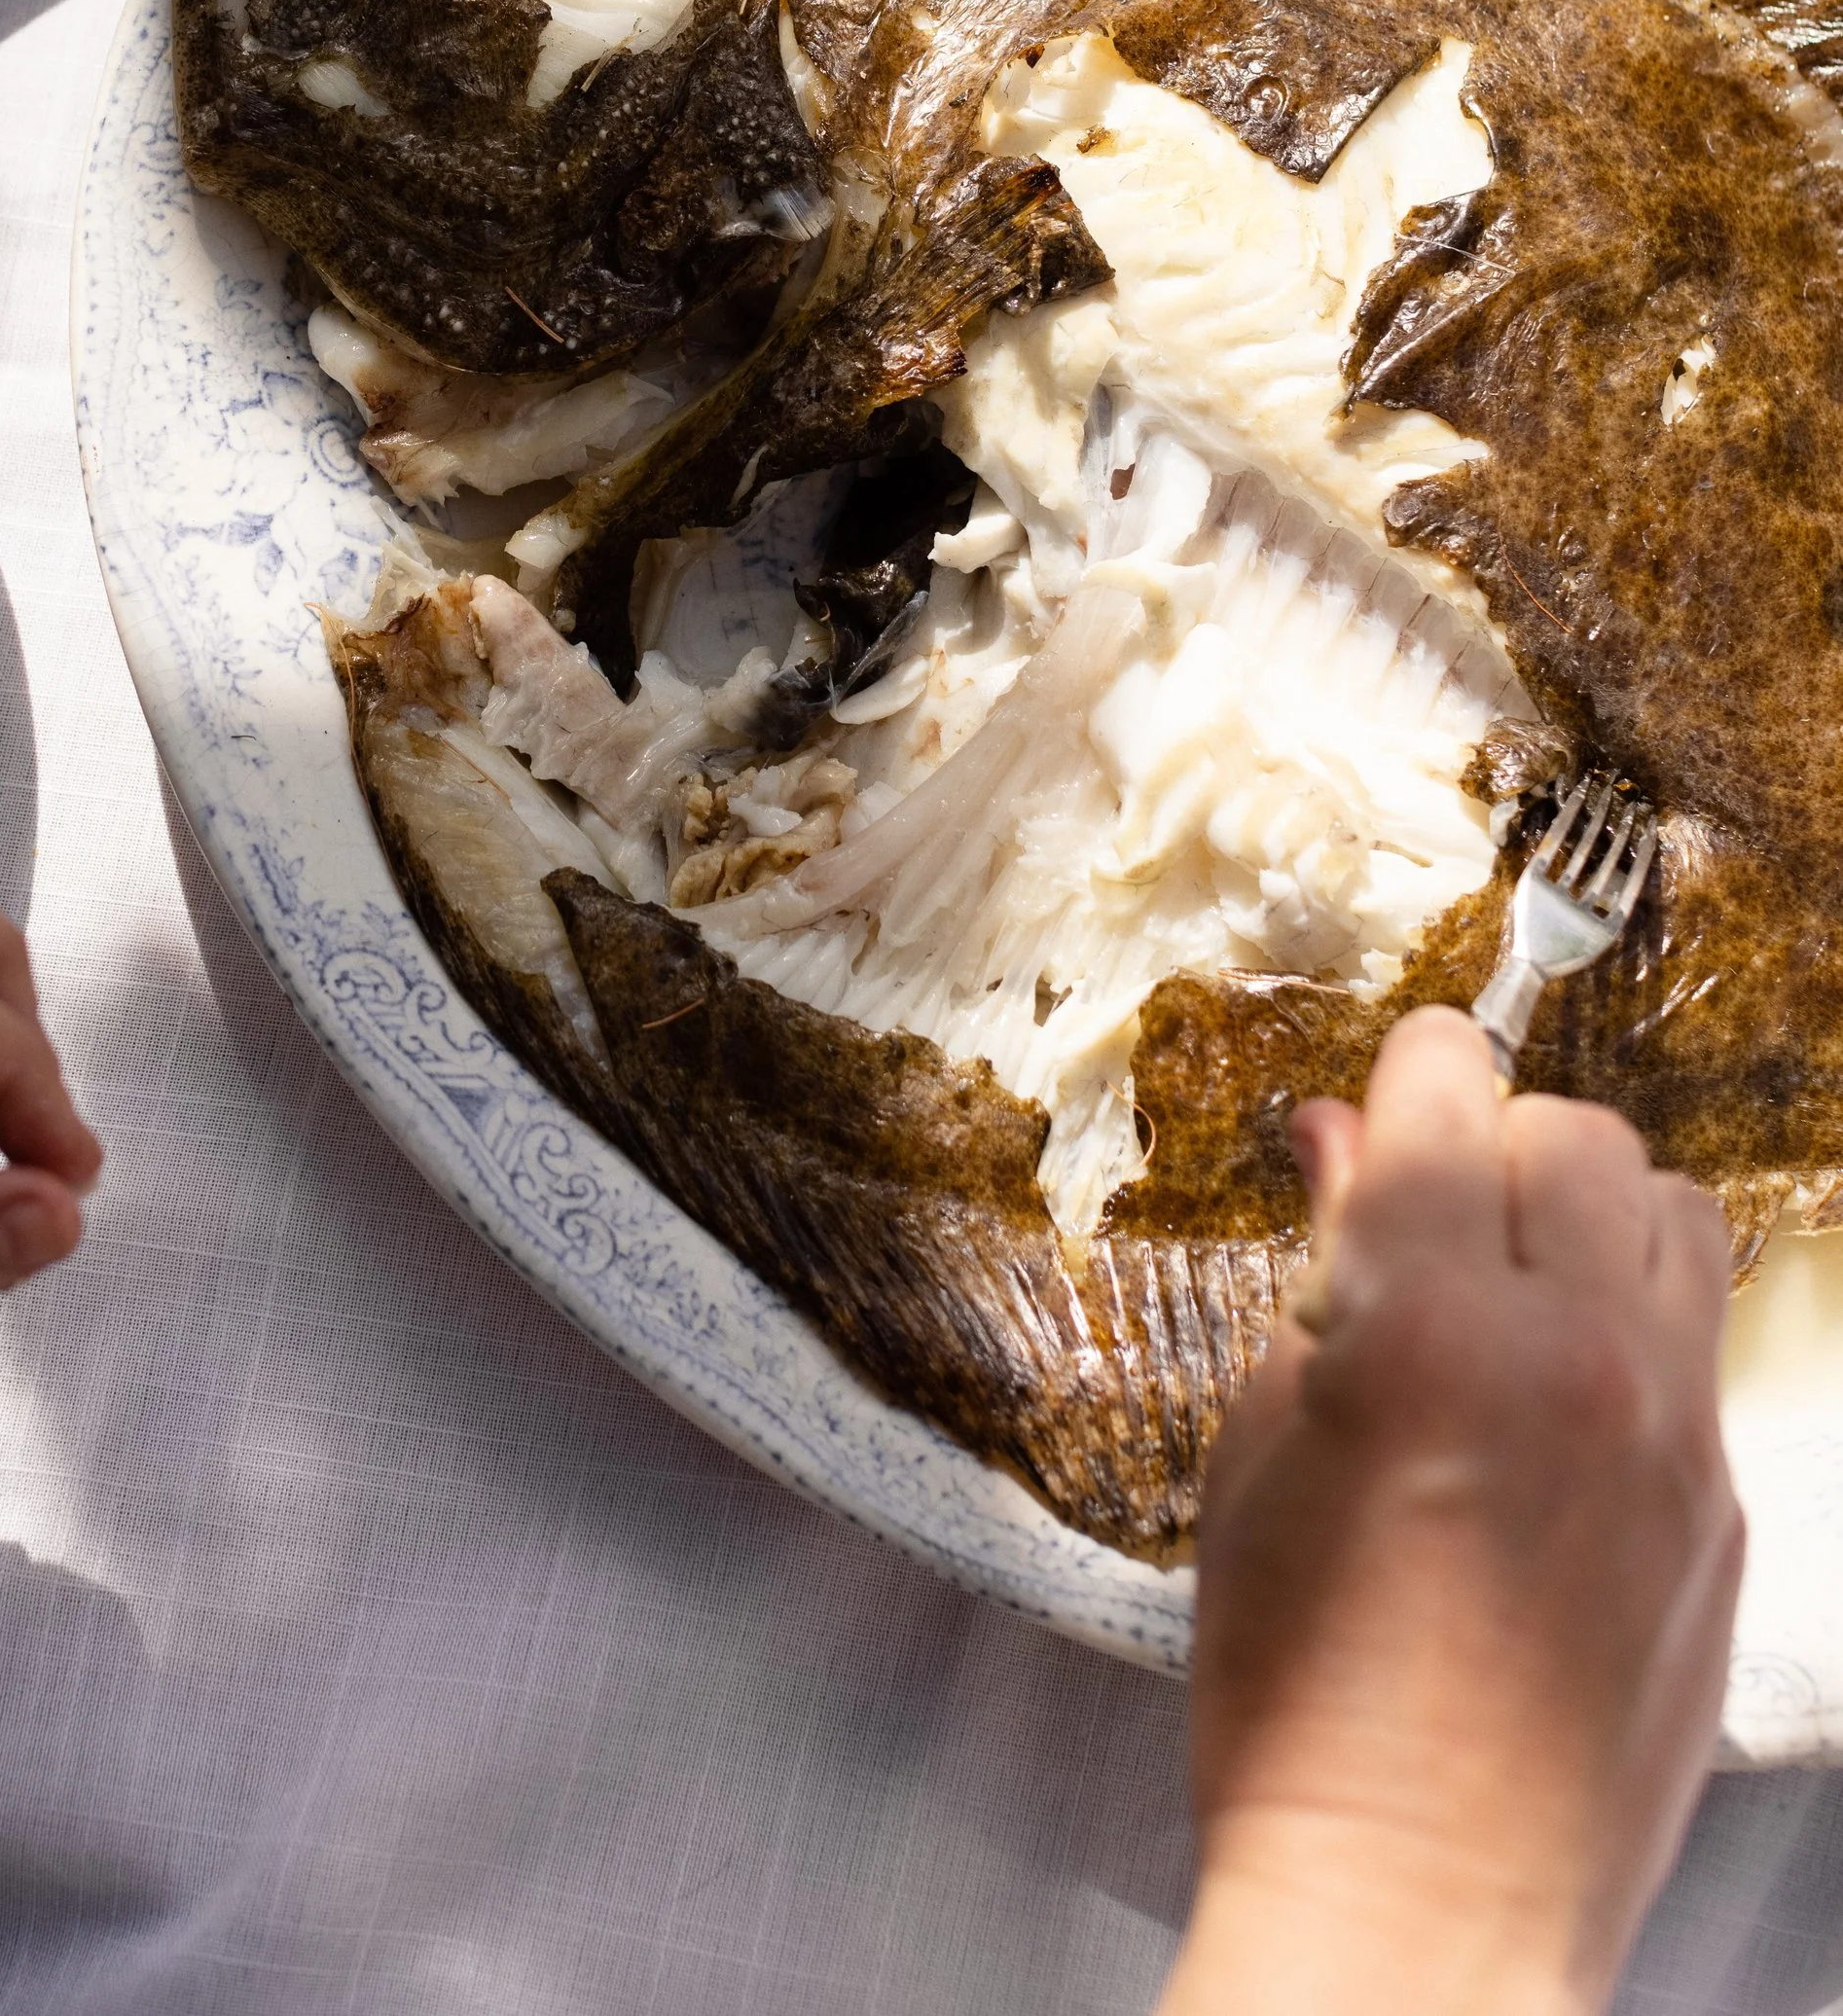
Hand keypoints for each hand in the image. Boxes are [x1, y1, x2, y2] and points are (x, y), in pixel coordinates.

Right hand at [1158, 1008, 1741, 2015]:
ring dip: (1589, 1213)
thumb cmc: (1297, 1700)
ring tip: (1516, 1286)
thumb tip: (1342, 1142)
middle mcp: (1582, 1358)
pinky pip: (1699, 1341)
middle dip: (1490, 1145)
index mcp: (1435, 1326)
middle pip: (1574, 1133)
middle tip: (1425, 1215)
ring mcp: (1676, 1438)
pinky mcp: (1727, 1514)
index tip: (1379, 1101)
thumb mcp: (1256, 1455)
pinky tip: (1560, 1401)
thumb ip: (1314, 1278)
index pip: (1448, 1092)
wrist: (1422, 1906)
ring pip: (1673, 1210)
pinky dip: (1635, 1324)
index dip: (1401, 1076)